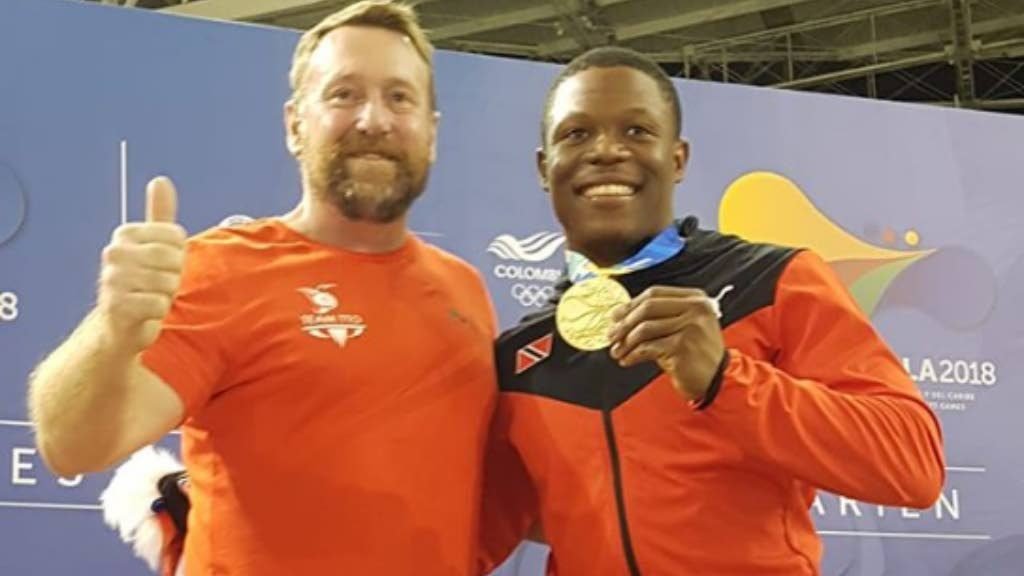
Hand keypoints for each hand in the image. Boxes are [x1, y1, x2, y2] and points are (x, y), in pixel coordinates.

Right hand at [97, 177, 185, 352]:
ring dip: (166, 295)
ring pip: (167, 283)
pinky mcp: (116, 306)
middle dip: (173, 276)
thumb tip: (160, 180)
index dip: (178, 255)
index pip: (176, 237)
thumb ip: (160, 214)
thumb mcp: (154, 244)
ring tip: (151, 297)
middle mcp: (114, 253)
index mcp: (125, 233)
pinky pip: (159, 305)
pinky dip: (158, 311)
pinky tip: (145, 312)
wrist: (121, 323)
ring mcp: (112, 279)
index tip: (163, 265)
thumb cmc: (144, 281)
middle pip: (173, 259)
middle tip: (158, 285)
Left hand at [607, 286, 723, 400]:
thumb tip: (620, 314)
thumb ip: (660, 316)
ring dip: (625, 342)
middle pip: (648, 307)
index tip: (614, 316)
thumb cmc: (696, 355)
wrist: (717, 380)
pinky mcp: (683, 347)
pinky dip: (633, 355)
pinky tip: (627, 360)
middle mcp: (696, 309)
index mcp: (696, 299)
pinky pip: (647, 348)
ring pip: (645, 328)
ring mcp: (691, 327)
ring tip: (617, 352)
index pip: (655, 293)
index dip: (631, 304)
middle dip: (624, 323)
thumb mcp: (683, 327)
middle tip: (611, 335)